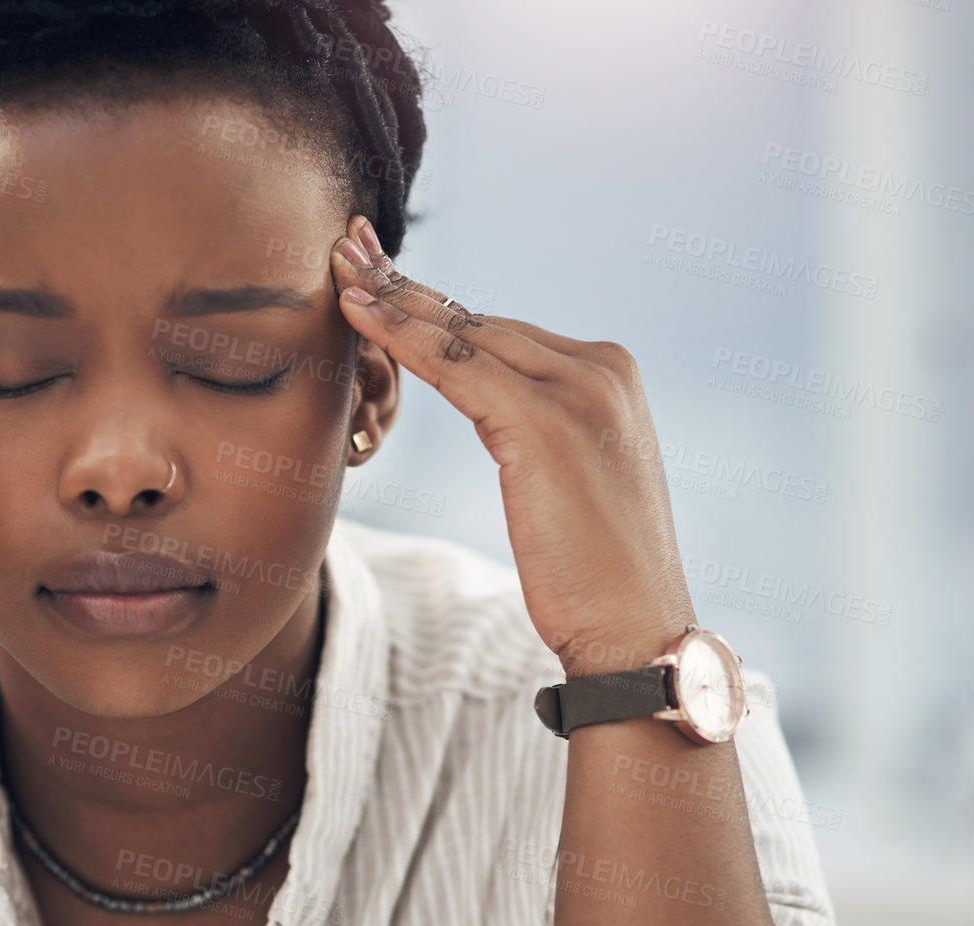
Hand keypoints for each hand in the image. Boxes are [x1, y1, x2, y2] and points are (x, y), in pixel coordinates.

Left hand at [330, 215, 694, 677]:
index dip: (434, 302)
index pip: (501, 329)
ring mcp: (578, 389)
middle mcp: (600, 367)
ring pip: (463, 333)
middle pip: (479, 320)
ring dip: (394, 300)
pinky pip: (455, 367)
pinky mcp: (545, 422)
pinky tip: (357, 313)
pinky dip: (401, 336)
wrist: (635, 630)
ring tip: (338, 269)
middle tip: (346, 246)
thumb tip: (489, 402)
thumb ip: (538, 426)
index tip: (380, 273)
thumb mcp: (571, 479)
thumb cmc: (595, 573)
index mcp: (608, 374)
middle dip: (406, 284)